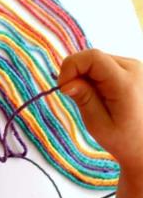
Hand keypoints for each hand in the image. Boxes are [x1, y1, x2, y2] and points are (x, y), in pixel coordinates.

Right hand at [58, 49, 142, 173]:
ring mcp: (136, 67)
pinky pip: (106, 65)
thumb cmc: (124, 140)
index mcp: (125, 84)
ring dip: (87, 76)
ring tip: (92, 100)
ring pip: (98, 61)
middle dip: (77, 73)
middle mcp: (134, 69)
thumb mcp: (98, 125)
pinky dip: (96, 77)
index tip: (62, 87)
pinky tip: (101, 96)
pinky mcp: (133, 69)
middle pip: (94, 58)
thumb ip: (83, 99)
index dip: (70, 66)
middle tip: (74, 97)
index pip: (92, 57)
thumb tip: (66, 82)